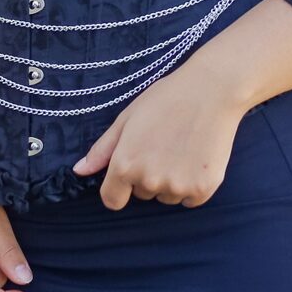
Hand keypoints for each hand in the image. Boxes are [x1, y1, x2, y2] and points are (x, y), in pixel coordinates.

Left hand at [71, 66, 246, 210]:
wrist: (213, 90)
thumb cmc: (167, 98)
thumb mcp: (128, 118)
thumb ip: (102, 149)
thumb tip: (79, 171)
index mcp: (125, 164)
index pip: (112, 200)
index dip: (119, 186)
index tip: (131, 170)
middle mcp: (149, 180)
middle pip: (142, 194)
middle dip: (148, 175)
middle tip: (163, 144)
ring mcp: (177, 187)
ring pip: (166, 196)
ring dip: (171, 180)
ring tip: (182, 147)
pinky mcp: (202, 189)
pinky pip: (190, 199)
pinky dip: (193, 185)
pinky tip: (197, 156)